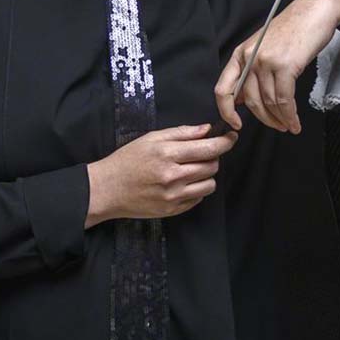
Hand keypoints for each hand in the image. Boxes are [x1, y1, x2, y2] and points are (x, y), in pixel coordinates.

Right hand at [85, 123, 237, 226]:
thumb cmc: (127, 160)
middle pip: (212, 165)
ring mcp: (174, 196)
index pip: (209, 148)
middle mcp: (173, 176)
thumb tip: (206, 129)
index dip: (225, 142)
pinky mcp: (173, 210)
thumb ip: (181, 133)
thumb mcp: (151, 138)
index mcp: (168, 154)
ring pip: (209, 184)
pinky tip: (182, 182)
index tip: (231, 137)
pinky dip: (196, 188)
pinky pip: (198, 198)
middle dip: (212, 157)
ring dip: (206, 174)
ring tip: (191, 169)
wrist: (108, 189)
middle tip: (200, 153)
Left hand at [214, 0, 339, 133]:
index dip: (226, 111)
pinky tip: (294, 121)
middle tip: (276, 126)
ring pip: (268, 102)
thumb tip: (242, 99)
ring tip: (288, 125)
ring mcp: (266, 61)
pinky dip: (290, 115)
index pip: (223, 89)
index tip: (235, 124)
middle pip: (250, 100)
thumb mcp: (264, 47)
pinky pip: (284, 99)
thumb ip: (251, 71)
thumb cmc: (293, 29)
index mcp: (241, 54)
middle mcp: (250, 57)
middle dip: (264, 119)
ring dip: (280, 119)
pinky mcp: (285, 66)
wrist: (315, 11)